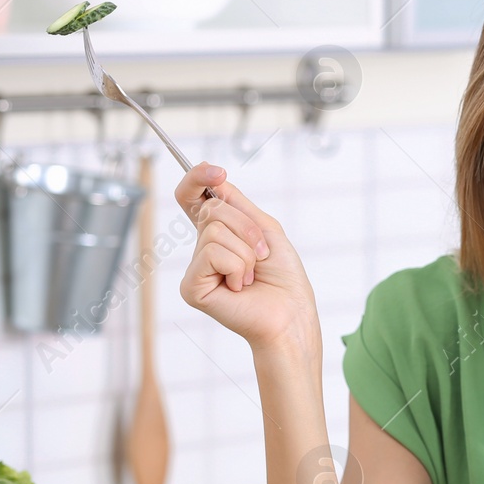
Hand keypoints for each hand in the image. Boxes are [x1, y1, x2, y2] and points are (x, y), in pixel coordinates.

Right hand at [176, 163, 320, 355]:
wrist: (291, 312)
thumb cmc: (283, 276)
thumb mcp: (264, 228)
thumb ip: (237, 203)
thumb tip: (213, 177)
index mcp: (217, 235)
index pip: (193, 198)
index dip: (197, 179)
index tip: (216, 172)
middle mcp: (202, 250)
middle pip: (212, 210)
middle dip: (246, 227)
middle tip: (261, 255)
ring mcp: (195, 269)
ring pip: (214, 231)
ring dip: (246, 251)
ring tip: (251, 274)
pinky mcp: (191, 287)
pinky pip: (212, 254)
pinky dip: (237, 266)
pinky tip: (240, 286)